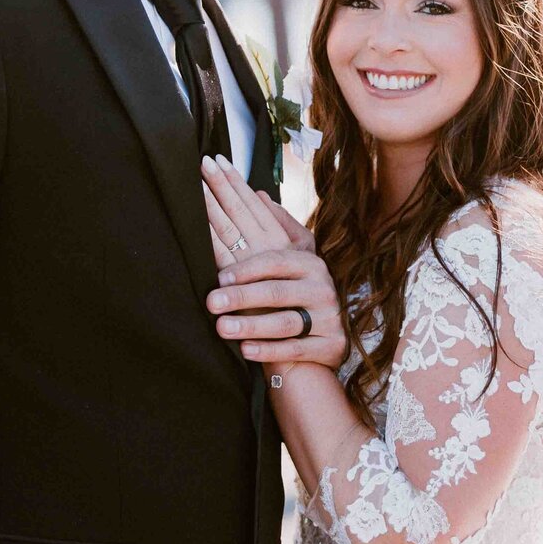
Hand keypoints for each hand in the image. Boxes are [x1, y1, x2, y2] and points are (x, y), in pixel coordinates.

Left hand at [201, 156, 345, 369]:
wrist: (325, 339)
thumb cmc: (299, 294)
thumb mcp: (297, 258)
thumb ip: (278, 227)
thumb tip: (257, 192)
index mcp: (309, 264)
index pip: (275, 260)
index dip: (247, 268)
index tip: (219, 276)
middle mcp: (321, 288)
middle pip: (276, 291)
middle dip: (241, 296)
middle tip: (211, 302)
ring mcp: (328, 318)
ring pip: (285, 323)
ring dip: (251, 325)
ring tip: (222, 328)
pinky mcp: (331, 346)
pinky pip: (296, 350)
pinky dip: (269, 351)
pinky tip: (245, 351)